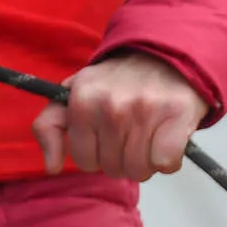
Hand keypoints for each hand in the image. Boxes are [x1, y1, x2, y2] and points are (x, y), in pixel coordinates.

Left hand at [33, 53, 208, 180]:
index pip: (85, 161)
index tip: (107, 139)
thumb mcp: (73, 93)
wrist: (161, 57)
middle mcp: (111, 106)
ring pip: (140, 170)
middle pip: (114, 169)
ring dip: (146, 162)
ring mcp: (145, 111)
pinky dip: (168, 161)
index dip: (98, 155)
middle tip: (131, 137)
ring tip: (148, 139)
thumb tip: (52, 167)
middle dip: (122, 159)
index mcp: (82, 102)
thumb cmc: (116, 82)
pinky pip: (165, 163)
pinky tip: (165, 142)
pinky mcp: (176, 117)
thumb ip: (49, 126)